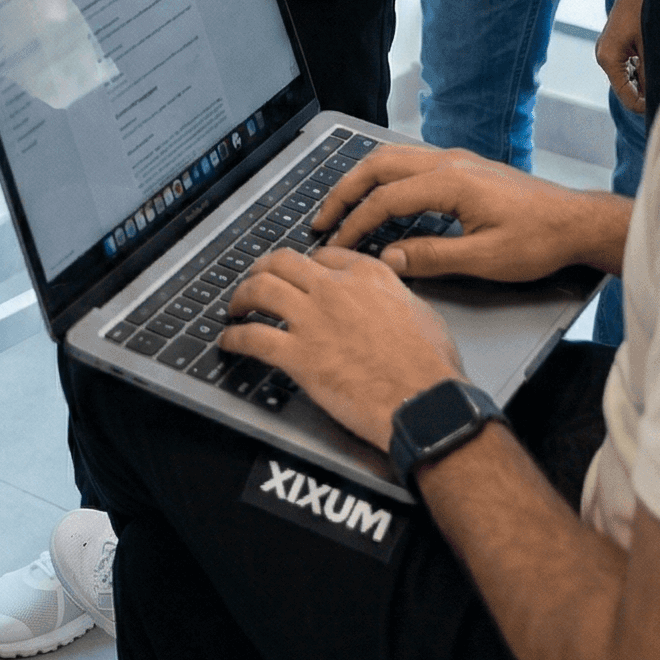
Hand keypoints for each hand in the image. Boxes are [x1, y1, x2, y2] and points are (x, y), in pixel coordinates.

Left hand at [219, 246, 463, 452]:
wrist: (424, 402)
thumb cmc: (430, 366)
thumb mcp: (419, 310)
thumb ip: (394, 294)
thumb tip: (386, 297)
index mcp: (367, 275)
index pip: (323, 256)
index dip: (305, 264)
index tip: (299, 274)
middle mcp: (334, 289)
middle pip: (283, 262)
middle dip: (263, 268)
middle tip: (255, 279)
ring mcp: (312, 320)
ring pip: (260, 290)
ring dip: (241, 296)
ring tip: (235, 306)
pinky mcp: (298, 356)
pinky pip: (253, 338)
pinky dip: (234, 337)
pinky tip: (228, 341)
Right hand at [309, 141, 596, 285]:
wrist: (575, 221)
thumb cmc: (537, 241)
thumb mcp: (485, 259)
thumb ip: (432, 257)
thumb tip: (388, 258)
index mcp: (450, 182)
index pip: (387, 199)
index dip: (356, 223)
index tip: (336, 245)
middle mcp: (448, 162)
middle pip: (380, 165)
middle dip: (345, 190)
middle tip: (322, 219)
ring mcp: (456, 160)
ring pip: (393, 158)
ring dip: (362, 181)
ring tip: (341, 207)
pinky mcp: (464, 167)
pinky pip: (410, 163)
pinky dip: (384, 178)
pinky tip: (380, 198)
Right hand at [596, 0, 647, 115]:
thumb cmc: (646, 8)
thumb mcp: (651, 45)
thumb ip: (650, 74)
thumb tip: (656, 99)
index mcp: (608, 58)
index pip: (627, 97)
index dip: (647, 106)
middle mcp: (604, 56)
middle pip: (628, 90)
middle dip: (648, 92)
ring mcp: (609, 49)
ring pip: (631, 78)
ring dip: (647, 79)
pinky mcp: (617, 44)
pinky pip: (631, 67)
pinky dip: (645, 69)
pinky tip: (659, 59)